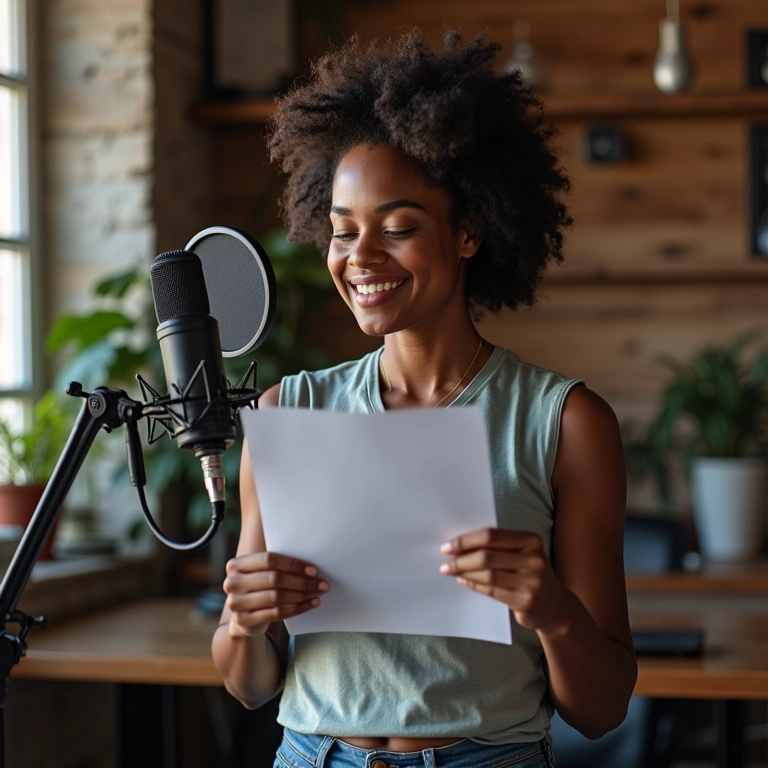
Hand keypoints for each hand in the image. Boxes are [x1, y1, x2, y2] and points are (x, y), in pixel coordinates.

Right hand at [223, 552, 328, 637]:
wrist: (244, 618)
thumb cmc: (259, 587)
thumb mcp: (260, 573)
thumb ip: (276, 565)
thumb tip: (310, 565)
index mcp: (236, 564)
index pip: (269, 559)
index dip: (293, 564)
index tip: (313, 570)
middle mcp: (232, 582)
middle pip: (274, 579)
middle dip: (302, 581)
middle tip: (322, 584)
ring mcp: (235, 603)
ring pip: (277, 597)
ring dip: (302, 595)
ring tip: (318, 594)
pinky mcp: (243, 620)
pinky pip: (277, 613)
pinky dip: (297, 608)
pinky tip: (310, 604)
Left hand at [440, 527, 569, 636]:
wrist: (555, 606)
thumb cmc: (528, 573)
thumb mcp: (521, 554)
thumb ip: (497, 547)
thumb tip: (458, 545)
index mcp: (531, 540)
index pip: (491, 535)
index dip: (466, 540)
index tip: (447, 546)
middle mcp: (534, 559)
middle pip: (487, 556)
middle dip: (461, 558)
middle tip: (444, 562)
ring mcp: (532, 582)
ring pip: (488, 575)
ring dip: (464, 572)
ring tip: (450, 571)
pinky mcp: (526, 601)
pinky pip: (492, 591)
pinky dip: (474, 585)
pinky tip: (464, 581)